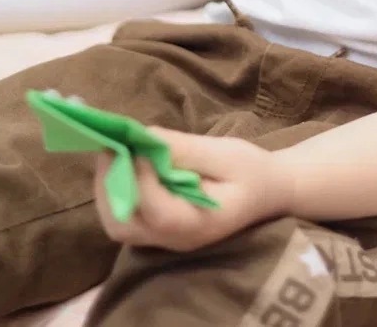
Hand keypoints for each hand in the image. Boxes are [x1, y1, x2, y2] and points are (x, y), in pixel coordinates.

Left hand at [94, 128, 289, 250]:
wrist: (268, 192)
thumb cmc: (251, 171)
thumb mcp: (225, 153)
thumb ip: (184, 149)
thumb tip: (143, 137)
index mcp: (198, 224)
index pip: (156, 211)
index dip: (139, 178)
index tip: (135, 142)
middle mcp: (174, 240)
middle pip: (123, 225)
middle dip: (110, 184)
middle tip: (111, 145)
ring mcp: (164, 239)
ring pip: (117, 224)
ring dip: (107, 187)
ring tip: (114, 151)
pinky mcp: (158, 230)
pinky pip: (124, 217)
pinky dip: (114, 191)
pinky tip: (123, 163)